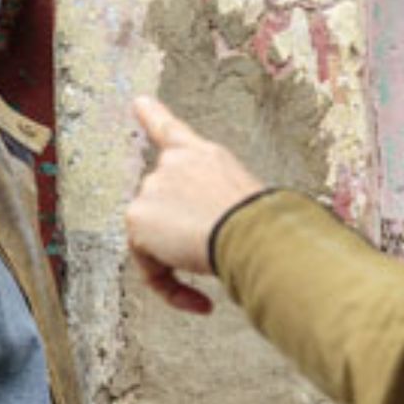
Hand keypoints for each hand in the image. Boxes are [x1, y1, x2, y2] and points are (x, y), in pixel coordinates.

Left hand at [126, 97, 264, 312]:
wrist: (251, 231)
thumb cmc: (266, 223)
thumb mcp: (245, 199)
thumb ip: (215, 204)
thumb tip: (205, 233)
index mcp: (204, 155)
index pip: (172, 131)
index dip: (152, 115)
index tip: (137, 102)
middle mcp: (173, 163)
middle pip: (163, 205)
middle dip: (182, 235)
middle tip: (213, 255)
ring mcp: (152, 187)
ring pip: (155, 236)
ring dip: (179, 261)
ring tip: (214, 271)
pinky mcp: (137, 217)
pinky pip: (148, 264)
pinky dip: (170, 287)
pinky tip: (201, 302)